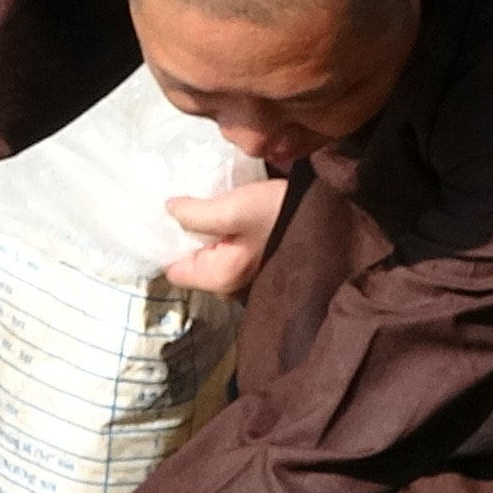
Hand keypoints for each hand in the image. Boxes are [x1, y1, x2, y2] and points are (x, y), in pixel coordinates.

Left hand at [162, 175, 288, 294]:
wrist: (328, 218)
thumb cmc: (279, 214)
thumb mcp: (234, 208)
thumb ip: (195, 214)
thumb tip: (168, 211)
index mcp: (218, 279)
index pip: (173, 269)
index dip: (167, 242)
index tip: (165, 216)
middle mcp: (228, 287)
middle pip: (190, 263)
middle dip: (186, 237)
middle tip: (189, 205)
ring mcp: (242, 280)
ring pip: (208, 257)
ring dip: (204, 235)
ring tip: (207, 206)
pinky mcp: (254, 266)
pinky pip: (225, 253)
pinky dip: (221, 236)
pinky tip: (226, 216)